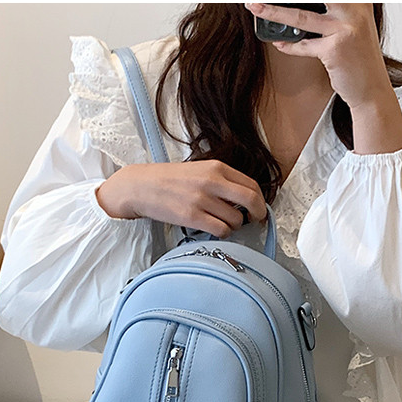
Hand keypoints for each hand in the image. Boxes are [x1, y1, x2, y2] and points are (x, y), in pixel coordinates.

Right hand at [96, 160, 266, 236]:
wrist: (141, 186)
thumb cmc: (170, 180)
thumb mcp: (199, 170)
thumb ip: (222, 181)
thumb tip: (246, 199)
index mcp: (216, 168)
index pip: (251, 185)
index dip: (261, 200)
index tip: (259, 210)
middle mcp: (212, 181)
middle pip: (251, 200)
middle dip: (258, 214)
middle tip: (255, 221)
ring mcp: (202, 200)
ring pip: (236, 219)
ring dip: (234, 226)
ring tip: (222, 223)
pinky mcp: (192, 217)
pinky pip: (221, 230)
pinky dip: (223, 233)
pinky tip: (214, 229)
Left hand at [245, 3, 391, 109]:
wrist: (372, 90)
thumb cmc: (359, 59)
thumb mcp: (352, 27)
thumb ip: (333, 12)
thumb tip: (297, 7)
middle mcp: (354, 9)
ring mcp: (345, 29)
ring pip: (300, 17)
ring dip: (272, 12)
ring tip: (255, 6)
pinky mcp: (334, 50)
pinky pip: (303, 46)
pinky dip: (288, 46)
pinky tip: (279, 43)